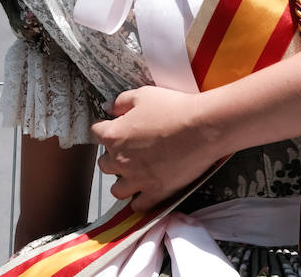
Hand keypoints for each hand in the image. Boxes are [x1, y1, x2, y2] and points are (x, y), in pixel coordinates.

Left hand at [91, 86, 217, 211]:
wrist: (203, 127)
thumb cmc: (175, 108)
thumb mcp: (145, 95)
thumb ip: (121, 101)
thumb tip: (110, 107)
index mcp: (115, 135)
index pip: (96, 133)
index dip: (106, 128)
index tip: (114, 126)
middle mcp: (121, 160)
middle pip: (104, 163)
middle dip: (113, 156)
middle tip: (130, 149)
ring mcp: (137, 179)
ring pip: (117, 189)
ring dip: (123, 181)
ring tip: (135, 174)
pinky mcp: (155, 192)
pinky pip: (139, 205)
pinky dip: (140, 199)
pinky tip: (147, 191)